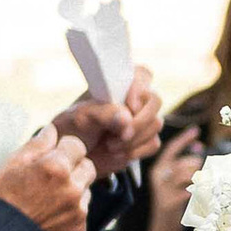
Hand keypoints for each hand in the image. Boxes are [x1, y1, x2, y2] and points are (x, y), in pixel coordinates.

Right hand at [0, 130, 95, 230]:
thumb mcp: (10, 165)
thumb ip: (37, 145)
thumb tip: (52, 130)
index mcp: (55, 168)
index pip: (77, 145)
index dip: (63, 149)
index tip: (52, 156)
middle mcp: (71, 189)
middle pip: (87, 166)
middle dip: (73, 167)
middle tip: (50, 177)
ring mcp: (77, 211)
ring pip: (86, 190)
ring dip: (73, 190)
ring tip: (46, 199)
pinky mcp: (78, 229)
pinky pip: (81, 212)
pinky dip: (70, 212)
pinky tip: (49, 215)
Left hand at [53, 67, 161, 181]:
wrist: (75, 156)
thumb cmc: (74, 128)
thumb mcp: (81, 118)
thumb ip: (103, 114)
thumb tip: (127, 117)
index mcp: (119, 82)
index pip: (142, 74)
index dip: (139, 89)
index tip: (129, 105)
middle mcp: (135, 97)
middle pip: (155, 101)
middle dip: (139, 122)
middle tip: (121, 135)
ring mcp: (142, 118)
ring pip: (156, 124)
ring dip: (132, 139)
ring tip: (109, 145)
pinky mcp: (146, 139)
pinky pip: (153, 143)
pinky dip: (135, 151)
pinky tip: (116, 152)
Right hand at [144, 124, 206, 230]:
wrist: (163, 228)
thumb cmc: (174, 203)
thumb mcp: (175, 183)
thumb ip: (184, 167)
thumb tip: (199, 150)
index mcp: (158, 170)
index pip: (171, 149)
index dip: (184, 139)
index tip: (197, 130)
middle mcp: (158, 178)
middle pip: (182, 163)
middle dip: (197, 165)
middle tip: (205, 171)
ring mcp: (163, 191)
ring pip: (186, 176)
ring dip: (200, 178)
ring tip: (207, 183)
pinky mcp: (169, 203)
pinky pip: (189, 192)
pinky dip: (200, 192)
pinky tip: (205, 194)